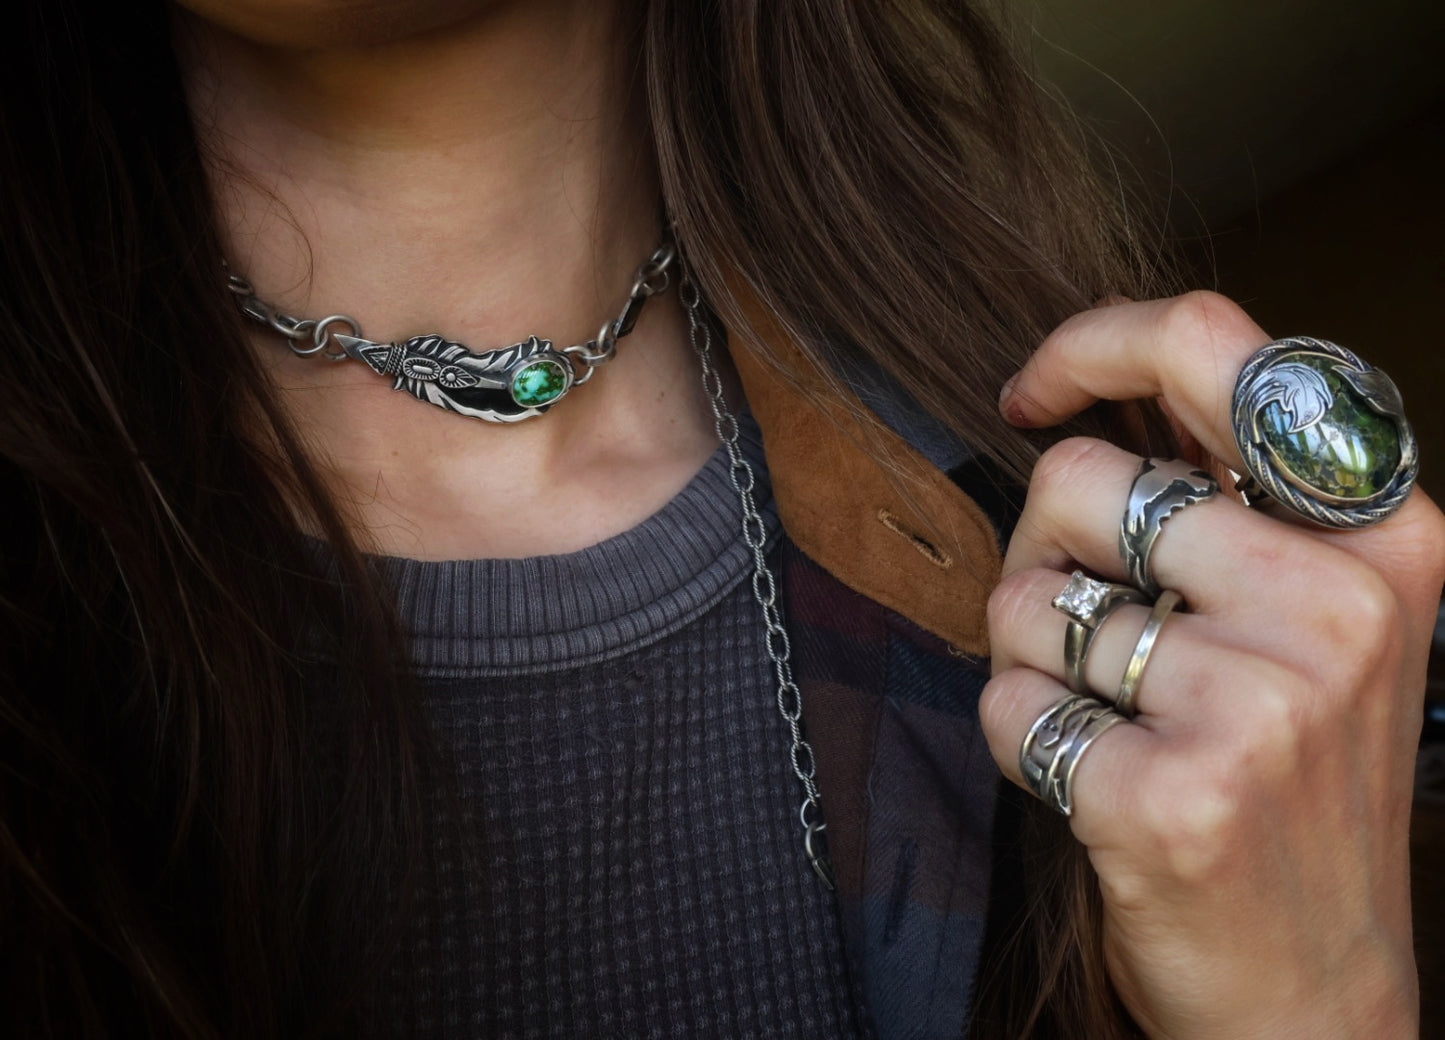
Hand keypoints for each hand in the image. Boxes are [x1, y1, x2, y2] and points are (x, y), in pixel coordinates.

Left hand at [982, 291, 1444, 1037]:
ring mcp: (1260, 702)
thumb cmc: (1291, 786)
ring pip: (1025, 596)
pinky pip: (1008, 703)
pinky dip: (1018, 738)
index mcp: (1380, 536)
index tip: (1029, 394)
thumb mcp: (1314, 625)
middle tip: (1087, 625)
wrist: (1313, 989)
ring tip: (1110, 715)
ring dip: (1029, 654)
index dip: (1091, 344)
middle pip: (1078, 479)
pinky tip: (1092, 783)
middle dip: (1042, 549)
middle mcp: (1336, 604)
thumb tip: (1085, 408)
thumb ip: (1233, 508)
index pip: (1214, 348)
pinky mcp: (1173, 791)